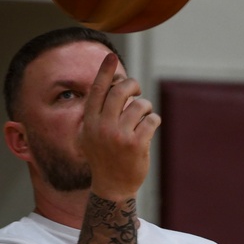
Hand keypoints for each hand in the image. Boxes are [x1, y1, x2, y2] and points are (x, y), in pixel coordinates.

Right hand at [78, 52, 159, 201]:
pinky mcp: (136, 144)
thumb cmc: (105, 156)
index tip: (111, 56)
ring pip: (139, 105)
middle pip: (120, 91)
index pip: (97, 90)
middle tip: (137, 89)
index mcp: (90, 123)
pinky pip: (151, 120)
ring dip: (145, 106)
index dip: (105, 71)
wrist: (112, 187)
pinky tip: (149, 128)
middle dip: (132, 85)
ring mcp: (119, 136)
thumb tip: (117, 83)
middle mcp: (102, 127)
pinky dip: (154, 120)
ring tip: (144, 115)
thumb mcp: (92, 135)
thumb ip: (99, 112)